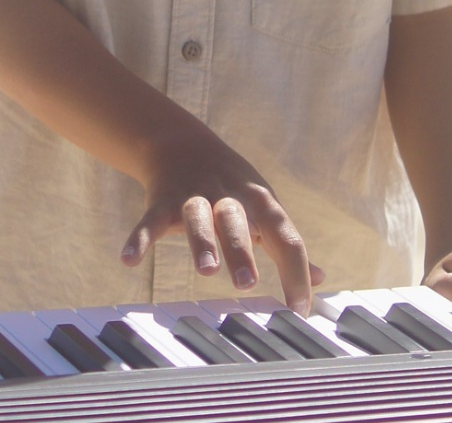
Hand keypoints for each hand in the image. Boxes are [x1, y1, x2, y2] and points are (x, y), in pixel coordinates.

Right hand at [120, 128, 323, 312]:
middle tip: (247, 284)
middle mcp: (227, 195)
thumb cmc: (232, 186)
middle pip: (236, 221)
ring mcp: (192, 195)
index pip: (284, 234)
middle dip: (241, 249)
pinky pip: (150, 219)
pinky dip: (139, 238)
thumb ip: (285, 243)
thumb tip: (322, 279)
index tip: (300, 309)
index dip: (296, 270)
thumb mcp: (262, 205)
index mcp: (258, 200)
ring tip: (206, 271)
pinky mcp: (161, 199)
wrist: (181, 142)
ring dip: (201, 241)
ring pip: (197, 216)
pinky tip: (129, 261)